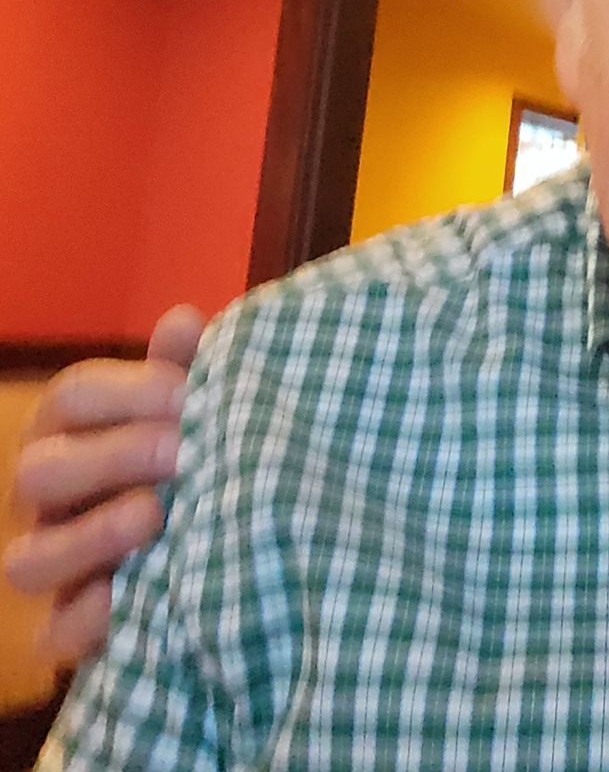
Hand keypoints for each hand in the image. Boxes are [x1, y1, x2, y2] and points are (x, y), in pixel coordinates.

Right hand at [4, 304, 204, 665]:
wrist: (232, 549)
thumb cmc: (205, 458)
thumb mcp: (201, 414)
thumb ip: (188, 372)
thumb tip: (182, 322)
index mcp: (77, 433)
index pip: (72, 397)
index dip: (127, 391)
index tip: (191, 394)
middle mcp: (51, 500)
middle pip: (41, 470)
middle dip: (111, 455)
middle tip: (182, 449)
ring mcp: (55, 566)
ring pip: (29, 559)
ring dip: (90, 536)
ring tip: (154, 515)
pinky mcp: (70, 628)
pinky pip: (52, 634)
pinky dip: (87, 618)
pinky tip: (134, 597)